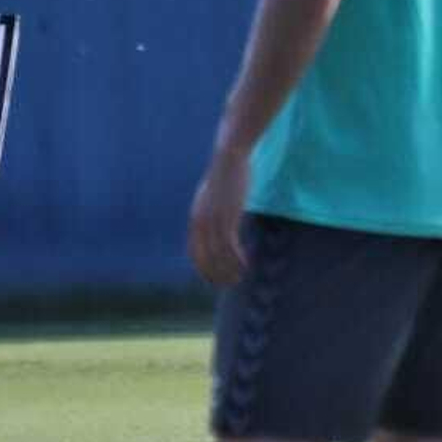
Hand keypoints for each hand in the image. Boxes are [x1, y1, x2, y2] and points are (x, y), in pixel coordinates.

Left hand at [188, 145, 250, 286]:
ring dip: (230, 270)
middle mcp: (200, 222)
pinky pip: (231, 246)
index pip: (194, 254)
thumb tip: (216, 224)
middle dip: (217, 275)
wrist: (228, 157)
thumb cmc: (224, 177)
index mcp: (195, 219)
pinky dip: (237, 258)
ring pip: (219, 255)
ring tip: (240, 277)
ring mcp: (213, 220)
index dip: (204, 270)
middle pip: (206, 258)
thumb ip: (210, 212)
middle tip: (231, 283)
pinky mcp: (228, 216)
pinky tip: (246, 264)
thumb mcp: (212, 197)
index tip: (215, 280)